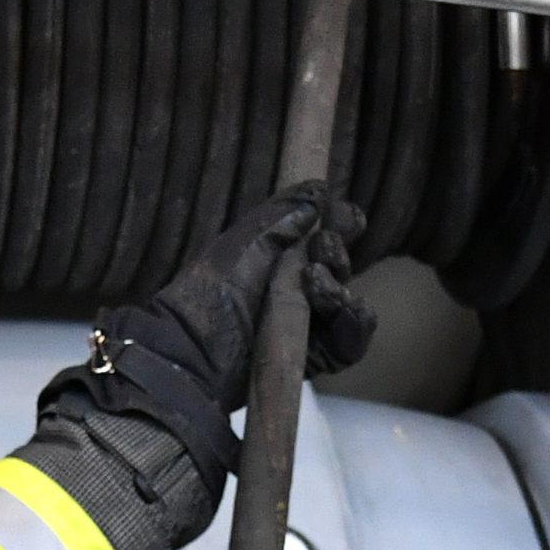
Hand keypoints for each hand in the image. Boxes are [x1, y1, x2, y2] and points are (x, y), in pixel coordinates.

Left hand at [48, 187, 377, 499]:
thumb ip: (283, 215)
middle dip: (336, 252)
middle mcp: (297, 292)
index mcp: (277, 260)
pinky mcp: (317, 359)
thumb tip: (319, 189)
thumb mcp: (245, 242)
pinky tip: (335, 305)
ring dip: (342, 286)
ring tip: (316, 280)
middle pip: (340, 267)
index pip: (323, 238)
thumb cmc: (211, 293)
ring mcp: (309, 328)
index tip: (342, 216)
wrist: (196, 353)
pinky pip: (352, 341)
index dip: (339, 225)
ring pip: (351, 303)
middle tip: (319, 248)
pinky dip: (354, 320)